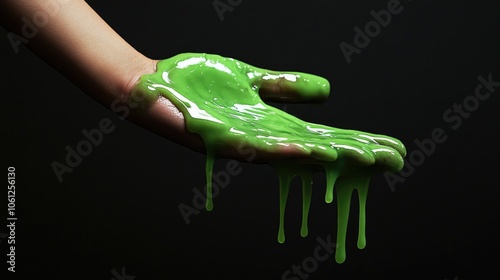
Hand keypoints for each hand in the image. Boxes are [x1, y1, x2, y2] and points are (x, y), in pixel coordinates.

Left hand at [131, 53, 405, 171]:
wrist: (153, 87)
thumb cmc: (198, 84)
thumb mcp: (253, 80)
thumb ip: (286, 87)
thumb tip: (328, 92)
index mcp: (272, 124)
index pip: (323, 135)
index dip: (356, 141)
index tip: (390, 146)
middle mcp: (264, 139)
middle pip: (317, 150)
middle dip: (355, 154)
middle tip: (393, 160)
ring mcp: (244, 142)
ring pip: (294, 155)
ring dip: (331, 158)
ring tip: (365, 159)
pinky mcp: (223, 141)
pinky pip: (258, 150)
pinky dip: (288, 153)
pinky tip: (315, 153)